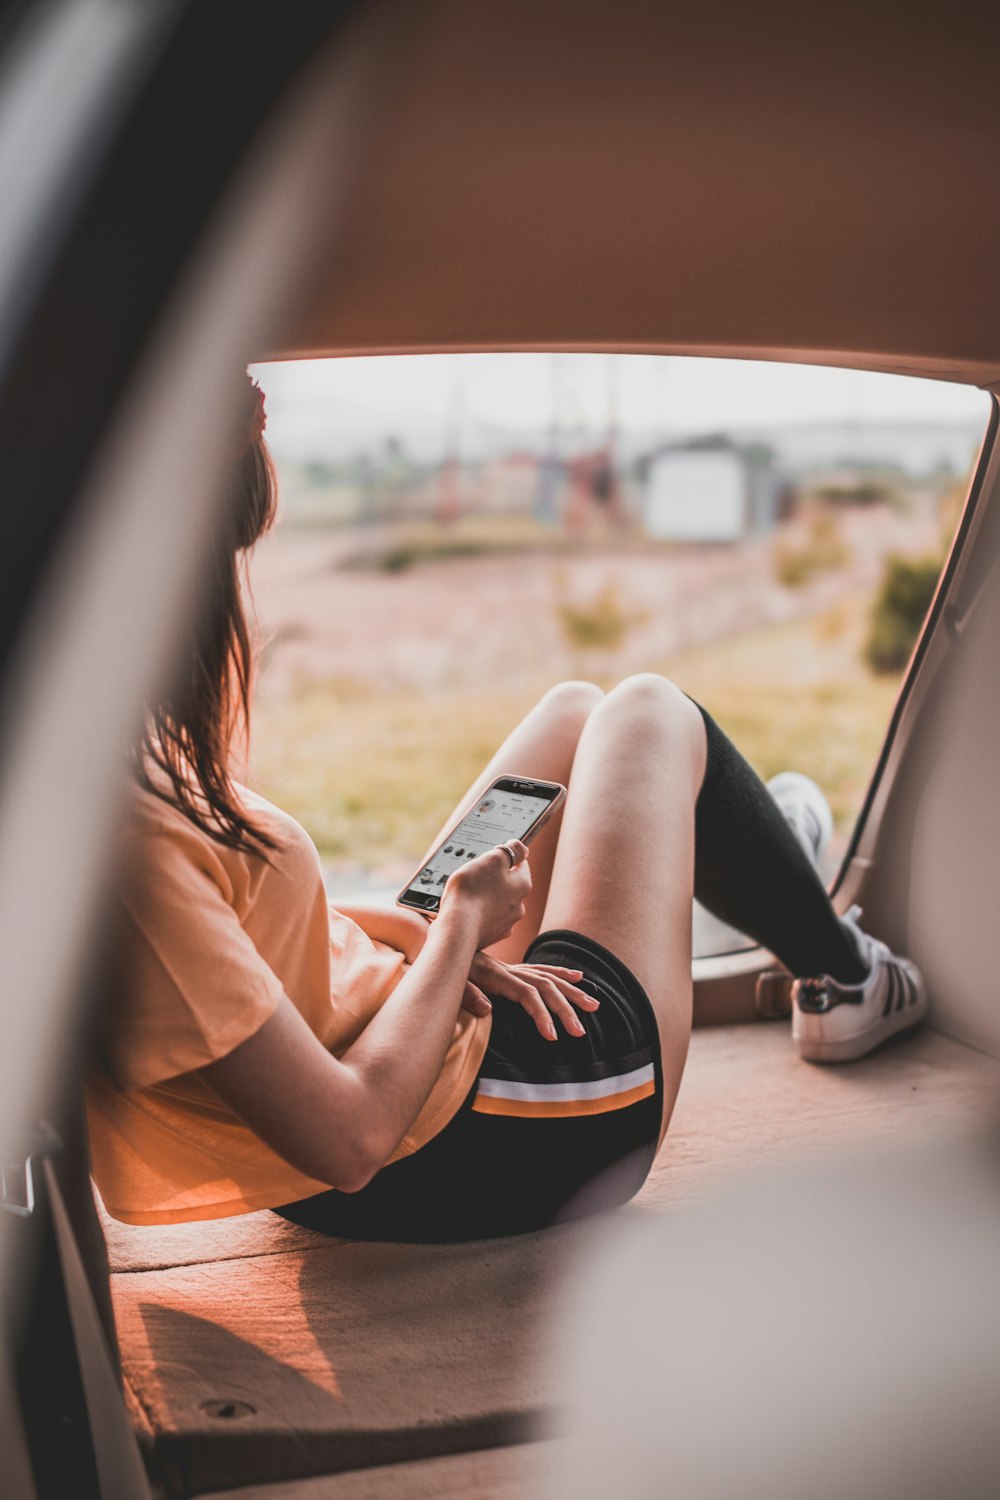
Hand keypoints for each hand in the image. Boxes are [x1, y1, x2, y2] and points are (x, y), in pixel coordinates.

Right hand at [440, 840, 531, 949]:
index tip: (490, 857)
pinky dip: (477, 914)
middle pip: (508, 885)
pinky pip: (485, 919)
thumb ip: (510, 851)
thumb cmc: (472, 891)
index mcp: (522, 885)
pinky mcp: (490, 936)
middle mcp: (519, 906)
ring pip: (497, 903)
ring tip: (466, 894)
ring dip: (485, 897)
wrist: (456, 929)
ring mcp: (505, 924)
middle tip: (474, 875)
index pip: (521, 864)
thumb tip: (522, 848)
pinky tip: (465, 911)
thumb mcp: (492, 860)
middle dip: (493, 879)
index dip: (504, 857)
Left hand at [460, 951, 599, 1040]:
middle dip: (566, 1009)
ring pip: (550, 978)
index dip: (542, 1014)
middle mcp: (511, 971)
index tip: (553, 1037)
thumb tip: (487, 1009)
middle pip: (546, 988)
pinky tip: (579, 977)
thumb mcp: (452, 982)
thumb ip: (467, 995)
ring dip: (573, 992)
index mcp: (497, 976)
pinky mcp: (514, 969)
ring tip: (593, 1006)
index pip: (528, 995)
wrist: (443, 948)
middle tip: (580, 1031)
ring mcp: (514, 969)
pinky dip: (563, 973)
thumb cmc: (446, 971)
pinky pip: (543, 970)